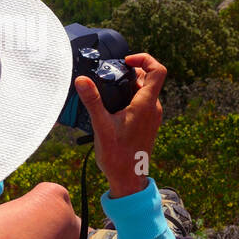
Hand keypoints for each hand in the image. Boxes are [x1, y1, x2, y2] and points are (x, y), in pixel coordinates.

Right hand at [74, 52, 166, 197]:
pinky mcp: (148, 123)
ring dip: (128, 86)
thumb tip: (81, 80)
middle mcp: (153, 108)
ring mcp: (152, 116)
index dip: (144, 58)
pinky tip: (112, 107)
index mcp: (146, 104)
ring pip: (145, 91)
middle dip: (129, 73)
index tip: (125, 61)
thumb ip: (92, 101)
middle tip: (109, 77)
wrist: (128, 179)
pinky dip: (130, 98)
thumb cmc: (118, 156)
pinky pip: (142, 102)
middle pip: (148, 78)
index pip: (157, 70)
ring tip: (108, 92)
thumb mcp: (101, 126)